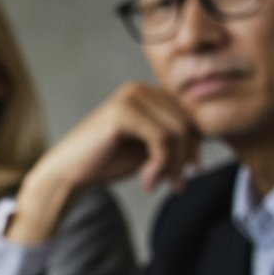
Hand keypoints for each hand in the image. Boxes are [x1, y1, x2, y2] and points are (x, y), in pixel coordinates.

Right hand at [15, 82, 199, 241]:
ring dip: (173, 165)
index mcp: (146, 93)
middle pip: (187, 123)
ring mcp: (129, 98)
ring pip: (178, 132)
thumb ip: (172, 138)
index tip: (184, 175)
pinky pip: (162, 139)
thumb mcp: (147, 147)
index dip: (193, 147)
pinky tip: (146, 183)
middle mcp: (138, 89)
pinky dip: (161, 166)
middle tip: (175, 185)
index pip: (188, 116)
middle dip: (185, 159)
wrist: (65, 175)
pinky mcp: (122, 113)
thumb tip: (207, 139)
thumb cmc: (103, 163)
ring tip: (158, 185)